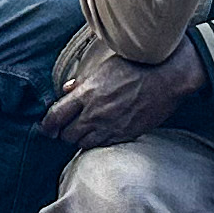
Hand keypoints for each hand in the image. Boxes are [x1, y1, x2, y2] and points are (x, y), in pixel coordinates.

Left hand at [41, 45, 204, 150]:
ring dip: (79, 138)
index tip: (46, 127)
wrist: (167, 78)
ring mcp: (110, 126)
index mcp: (87, 93)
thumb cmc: (136, 66)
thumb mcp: (104, 66)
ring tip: (83, 130)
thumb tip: (67, 89)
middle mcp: (96, 113)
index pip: (55, 117)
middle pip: (66, 135)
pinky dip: (96, 142)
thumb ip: (83, 81)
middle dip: (63, 132)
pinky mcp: (125, 135)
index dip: (46, 125)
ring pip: (82, 144)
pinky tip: (100, 133)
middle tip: (65, 127)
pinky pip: (102, 145)